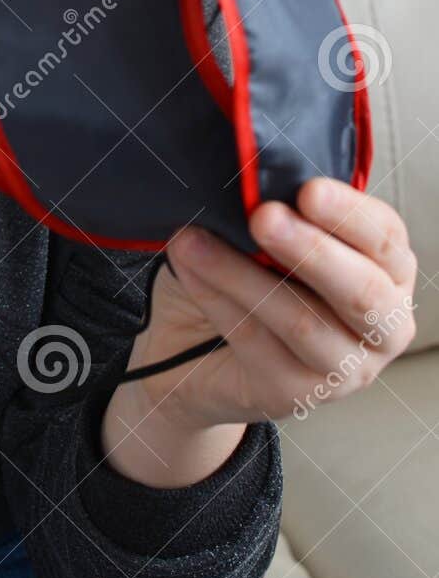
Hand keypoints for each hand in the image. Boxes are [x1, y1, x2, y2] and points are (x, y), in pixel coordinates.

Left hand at [130, 177, 417, 432]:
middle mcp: (380, 326)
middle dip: (310, 250)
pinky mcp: (295, 394)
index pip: (385, 238)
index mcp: (387, 272)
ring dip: (242, 275)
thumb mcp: (270, 238)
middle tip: (263, 217)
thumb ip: (279, 214)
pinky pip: (255, 342)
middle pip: (360, 291)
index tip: (308, 190)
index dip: (350, 214)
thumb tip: (253, 184)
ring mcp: (342, 368)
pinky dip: (216, 300)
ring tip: (195, 240)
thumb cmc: (249, 278)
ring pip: (300, 321)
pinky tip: (189, 270)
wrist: (193, 348)